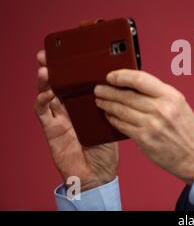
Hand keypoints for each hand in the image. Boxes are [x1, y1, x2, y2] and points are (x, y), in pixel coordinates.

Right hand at [34, 50, 118, 191]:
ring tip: (45, 69)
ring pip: (48, 93)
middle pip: (60, 83)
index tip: (72, 51)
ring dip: (45, 81)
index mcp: (87, 103)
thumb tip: (120, 82)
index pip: (78, 81)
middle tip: (49, 54)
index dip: (73, 67)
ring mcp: (60, 117)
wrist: (98, 173)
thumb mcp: (113, 119)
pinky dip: (42, 101)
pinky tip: (47, 93)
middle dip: (53, 68)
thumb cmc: (106, 148)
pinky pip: (43, 112)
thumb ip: (112, 103)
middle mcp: (71, 107)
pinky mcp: (51, 129)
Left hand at [93, 70, 193, 184]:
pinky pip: (122, 126)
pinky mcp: (144, 139)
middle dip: (109, 91)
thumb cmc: (188, 130)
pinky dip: (113, 119)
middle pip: (126, 95)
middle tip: (99, 88)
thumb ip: (159, 94)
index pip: (140, 79)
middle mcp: (161, 108)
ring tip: (100, 101)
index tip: (111, 76)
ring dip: (107, 105)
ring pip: (121, 110)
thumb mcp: (179, 104)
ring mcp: (152, 124)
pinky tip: (109, 116)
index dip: (122, 76)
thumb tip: (133, 86)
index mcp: (171, 96)